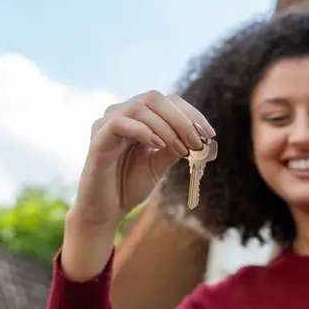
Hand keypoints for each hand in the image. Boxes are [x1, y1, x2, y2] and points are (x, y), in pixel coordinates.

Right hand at [71, 90, 215, 229]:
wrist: (106, 210)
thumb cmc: (129, 185)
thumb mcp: (159, 164)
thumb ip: (175, 147)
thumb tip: (200, 137)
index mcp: (137, 118)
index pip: (167, 101)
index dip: (191, 113)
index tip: (210, 134)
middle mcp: (121, 114)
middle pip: (154, 98)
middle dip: (181, 119)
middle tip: (196, 142)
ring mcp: (107, 124)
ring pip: (140, 108)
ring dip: (166, 127)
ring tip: (180, 149)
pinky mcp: (98, 138)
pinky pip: (120, 123)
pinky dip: (144, 131)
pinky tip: (158, 146)